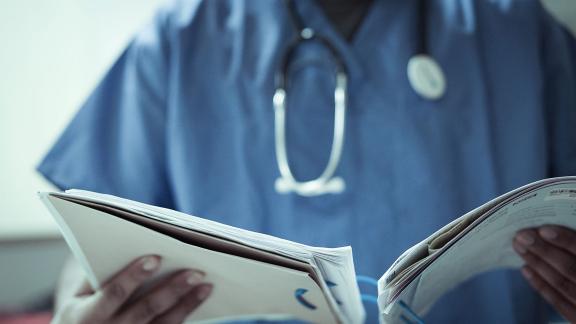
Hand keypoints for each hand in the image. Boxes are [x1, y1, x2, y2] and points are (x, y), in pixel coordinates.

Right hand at [52, 255, 212, 323]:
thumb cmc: (81, 309)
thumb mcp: (79, 294)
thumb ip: (99, 273)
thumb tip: (133, 243)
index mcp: (85, 316)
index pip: (113, 294)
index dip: (133, 277)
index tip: (156, 258)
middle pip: (144, 310)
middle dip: (171, 290)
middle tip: (195, 271)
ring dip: (186, 304)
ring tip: (206, 284)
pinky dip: (186, 313)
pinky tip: (200, 298)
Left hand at [513, 226, 575, 321]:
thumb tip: (564, 224)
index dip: (566, 241)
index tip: (544, 230)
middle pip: (570, 268)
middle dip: (544, 250)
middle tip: (521, 235)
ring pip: (562, 284)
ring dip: (538, 264)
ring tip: (520, 247)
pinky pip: (560, 303)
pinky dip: (541, 285)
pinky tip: (526, 269)